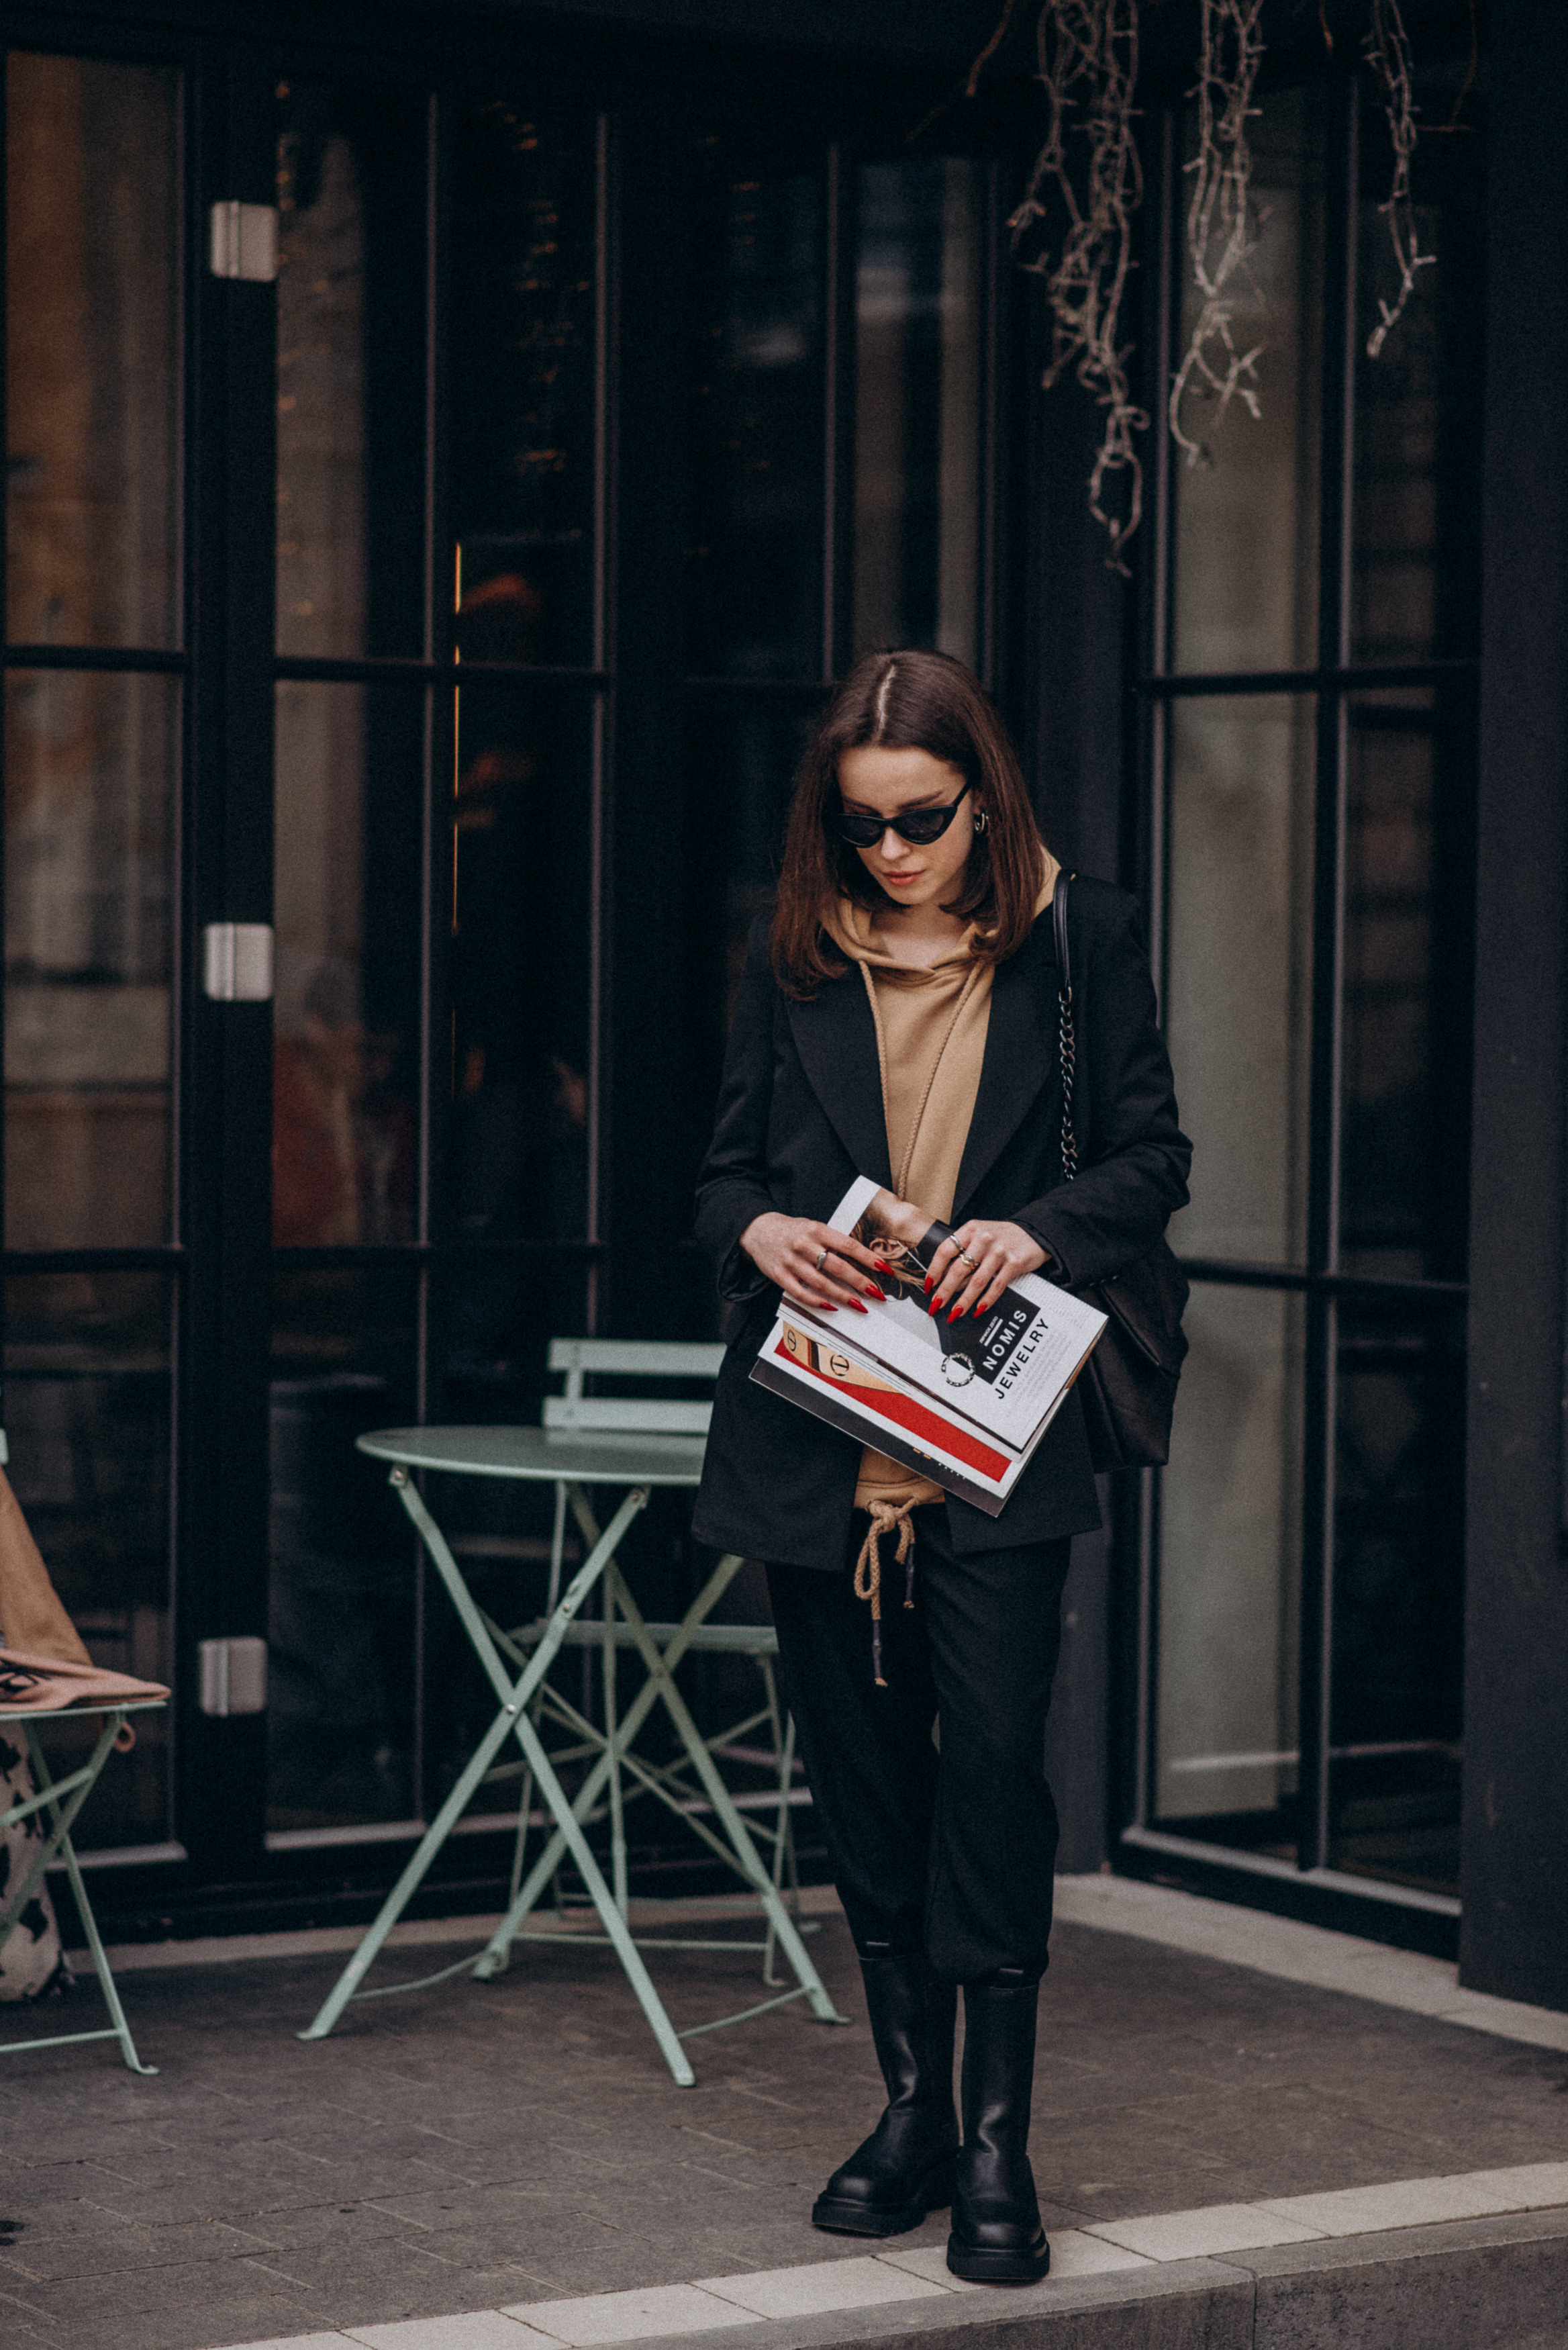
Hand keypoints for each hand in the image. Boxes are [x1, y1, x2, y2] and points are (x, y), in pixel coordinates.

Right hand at [739, 1212, 893, 1314]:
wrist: (757, 1229)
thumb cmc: (792, 1230)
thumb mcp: (813, 1227)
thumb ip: (833, 1241)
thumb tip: (862, 1260)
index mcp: (817, 1229)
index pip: (848, 1246)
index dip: (868, 1258)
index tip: (885, 1269)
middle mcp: (804, 1245)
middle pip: (838, 1266)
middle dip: (860, 1282)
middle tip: (877, 1294)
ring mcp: (791, 1261)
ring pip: (821, 1282)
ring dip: (843, 1296)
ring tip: (859, 1305)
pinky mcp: (779, 1275)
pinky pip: (800, 1292)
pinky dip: (817, 1301)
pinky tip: (831, 1307)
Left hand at [925, 1220, 1048, 1321]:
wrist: (1034, 1233)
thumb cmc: (1001, 1237)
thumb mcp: (979, 1236)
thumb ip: (962, 1252)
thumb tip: (944, 1280)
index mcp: (970, 1229)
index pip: (945, 1251)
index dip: (934, 1270)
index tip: (928, 1286)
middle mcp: (983, 1238)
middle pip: (958, 1269)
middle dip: (945, 1291)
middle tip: (937, 1305)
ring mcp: (999, 1251)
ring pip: (977, 1282)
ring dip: (964, 1301)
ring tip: (955, 1313)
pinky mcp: (1014, 1263)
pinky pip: (996, 1286)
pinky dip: (986, 1300)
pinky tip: (978, 1309)